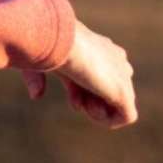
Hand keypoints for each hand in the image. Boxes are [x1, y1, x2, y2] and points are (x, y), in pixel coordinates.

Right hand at [0, 0, 136, 128]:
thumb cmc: (45, 45)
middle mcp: (116, 60)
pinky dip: (105, 119)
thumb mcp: (39, 61)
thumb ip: (37, 78)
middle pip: (108, 89)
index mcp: (101, 48)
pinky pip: (126, 116)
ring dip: (95, 110)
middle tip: (77, 101)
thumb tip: (36, 96)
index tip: (70, 89)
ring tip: (83, 103)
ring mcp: (123, 76)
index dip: (78, 89)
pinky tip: (90, 108)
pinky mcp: (125, 92)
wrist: (61, 43)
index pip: (96, 75)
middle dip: (88, 99)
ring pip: (117, 103)